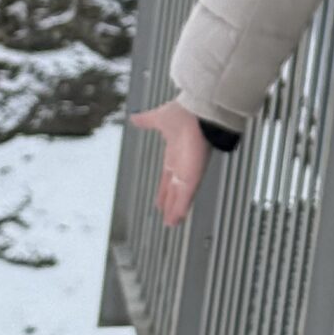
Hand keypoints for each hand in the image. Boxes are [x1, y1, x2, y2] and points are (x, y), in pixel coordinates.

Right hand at [132, 99, 212, 225]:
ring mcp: (188, 171)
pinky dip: (180, 208)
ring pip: (180, 197)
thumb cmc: (184, 112)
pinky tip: (175, 219)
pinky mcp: (193, 176)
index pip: (168, 176)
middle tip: (167, 216)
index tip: (161, 198)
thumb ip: (146, 120)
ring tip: (171, 223)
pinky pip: (186, 196)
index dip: (165, 188)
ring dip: (175, 211)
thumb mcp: (159, 118)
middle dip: (170, 203)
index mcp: (174, 153)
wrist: (199, 111)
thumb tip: (134, 117)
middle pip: (174, 190)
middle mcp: (182, 164)